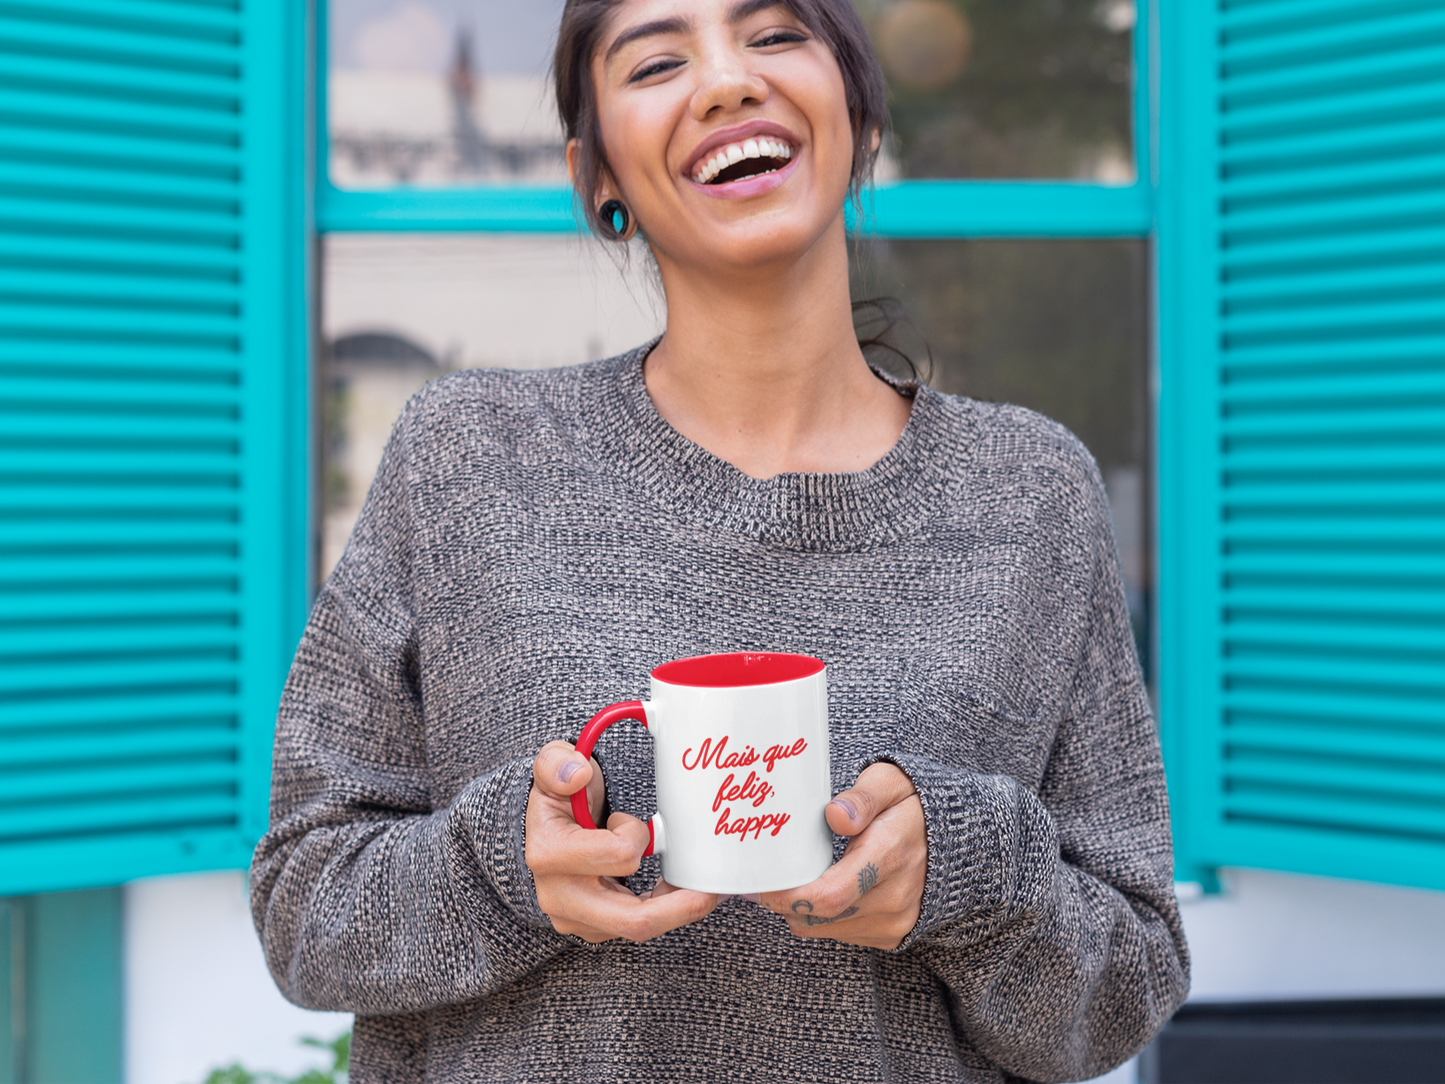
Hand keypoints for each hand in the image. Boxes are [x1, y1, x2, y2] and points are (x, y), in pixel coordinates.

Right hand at [525, 740, 719, 942]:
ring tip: (697, 887)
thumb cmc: (561, 794)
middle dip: (680, 908)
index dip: (637, 835)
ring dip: (676, 909)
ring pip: (639, 929)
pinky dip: (664, 913)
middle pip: (632, 920)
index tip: (630, 820)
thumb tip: (576, 774)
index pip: (617, 856)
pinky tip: (675, 892)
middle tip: (711, 890)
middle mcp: (558, 896)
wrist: (548, 825)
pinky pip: (636, 929)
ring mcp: (575, 918)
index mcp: (548, 854)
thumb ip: (557, 762)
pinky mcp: (592, 929)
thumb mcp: (553, 764)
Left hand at [758, 762, 924, 949]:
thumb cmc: (915, 805)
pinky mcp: (892, 935)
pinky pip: (842, 934)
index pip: (829, 895)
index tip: (761, 885)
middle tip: (768, 877)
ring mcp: (895, 921)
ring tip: (801, 876)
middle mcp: (894, 896)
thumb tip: (835, 814)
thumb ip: (863, 796)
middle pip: (819, 917)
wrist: (961, 841)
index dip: (788, 896)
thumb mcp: (890, 781)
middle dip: (785, 902)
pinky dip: (825, 916)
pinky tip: (827, 887)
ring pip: (825, 929)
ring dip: (804, 909)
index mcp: (890, 854)